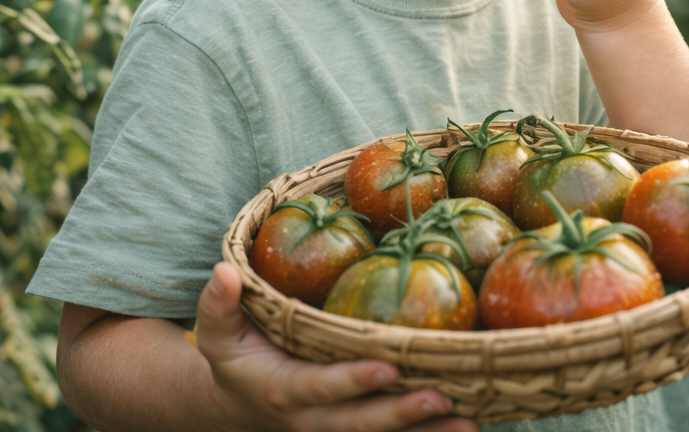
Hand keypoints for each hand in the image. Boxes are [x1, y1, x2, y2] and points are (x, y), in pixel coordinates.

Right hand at [196, 263, 477, 431]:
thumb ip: (218, 306)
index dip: (354, 380)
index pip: (323, 388)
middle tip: (442, 396)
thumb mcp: (218, 333)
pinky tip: (470, 427)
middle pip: (361, 423)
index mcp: (286, 391)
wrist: (242, 406)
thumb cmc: (237, 356)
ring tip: (470, 423)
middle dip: (402, 414)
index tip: (388, 365)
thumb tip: (222, 272)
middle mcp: (316, 421)